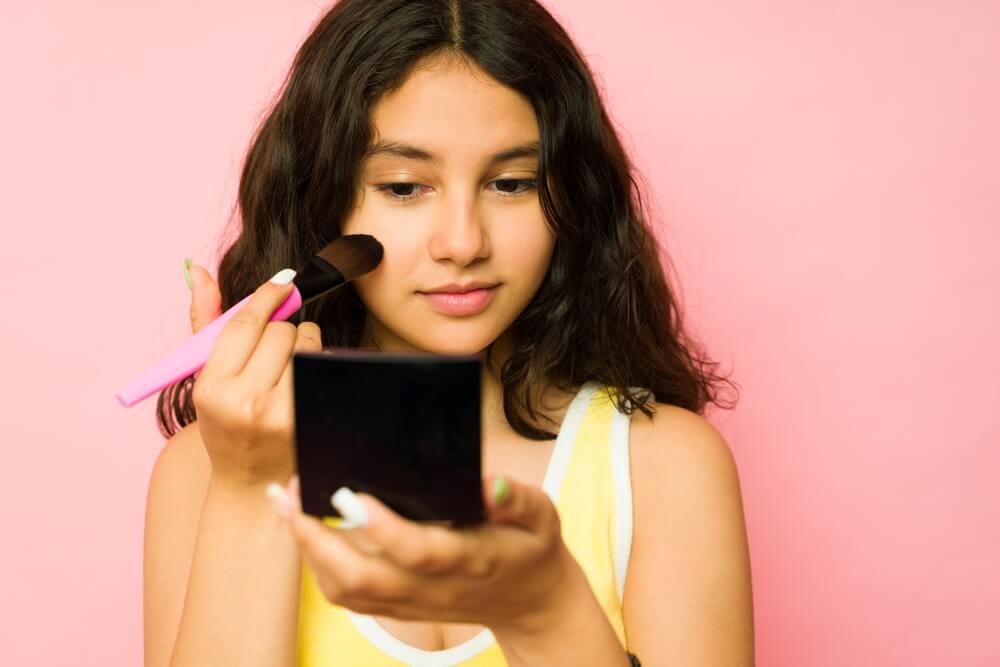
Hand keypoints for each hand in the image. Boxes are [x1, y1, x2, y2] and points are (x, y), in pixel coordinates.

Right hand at [187, 262, 321, 489]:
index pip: (244, 324)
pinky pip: (320, 366)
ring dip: (302, 344)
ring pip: (305, 345)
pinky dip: (315, 364)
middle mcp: (245, 401)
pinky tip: (301, 380)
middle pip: (279, 331)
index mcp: (212, 387)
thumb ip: (206, 321)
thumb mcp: (206, 376)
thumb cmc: (226, 421)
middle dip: (281, 329)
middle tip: (274, 346)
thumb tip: (198, 269)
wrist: (250, 480)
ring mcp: (279, 414)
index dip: (266, 296)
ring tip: (287, 365)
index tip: (283, 282)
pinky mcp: (306, 420)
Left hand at [269, 474, 584, 635]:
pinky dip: (317, 563)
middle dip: (317, 538)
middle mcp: (433, 587)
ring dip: (309, 549)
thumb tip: (490, 483)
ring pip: (346, 590)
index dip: (381, 528)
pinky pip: (347, 595)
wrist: (531, 602)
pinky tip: (304, 528)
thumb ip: (519, 499)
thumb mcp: (542, 516)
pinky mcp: (398, 606)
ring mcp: (412, 601)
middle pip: (363, 577)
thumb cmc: (530, 548)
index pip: (418, 551)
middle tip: (291, 493)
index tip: (350, 494)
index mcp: (470, 559)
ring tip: (285, 501)